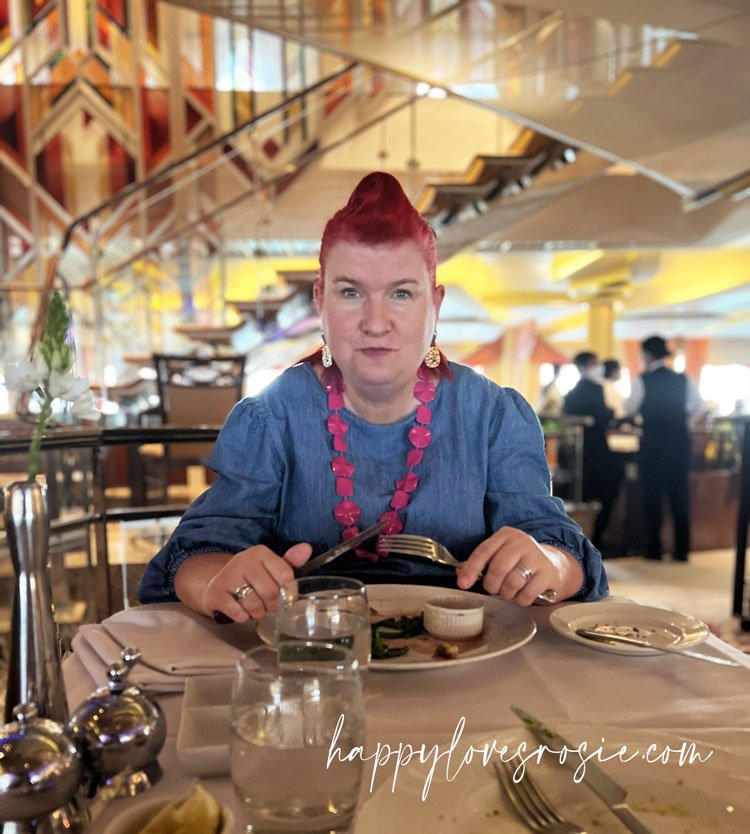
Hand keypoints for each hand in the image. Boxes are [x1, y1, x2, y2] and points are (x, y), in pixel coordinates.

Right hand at [195, 543, 311, 621]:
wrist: (218, 584)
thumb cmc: (251, 577)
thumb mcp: (271, 567)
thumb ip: (290, 562)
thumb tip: (307, 549)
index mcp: (260, 552)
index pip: (286, 576)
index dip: (289, 592)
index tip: (284, 596)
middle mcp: (243, 560)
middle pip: (271, 593)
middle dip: (272, 605)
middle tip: (268, 605)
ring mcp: (228, 576)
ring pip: (255, 605)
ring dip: (258, 613)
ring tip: (255, 608)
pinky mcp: (216, 593)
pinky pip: (239, 614)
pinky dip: (243, 617)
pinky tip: (241, 610)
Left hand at [455, 526, 582, 605]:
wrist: (554, 564)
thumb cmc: (519, 561)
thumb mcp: (500, 554)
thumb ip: (480, 563)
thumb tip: (460, 574)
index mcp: (506, 535)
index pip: (483, 551)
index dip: (471, 569)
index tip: (463, 584)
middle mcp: (522, 542)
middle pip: (498, 568)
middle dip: (491, 585)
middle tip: (493, 589)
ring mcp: (537, 557)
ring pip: (512, 583)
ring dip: (506, 593)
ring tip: (509, 591)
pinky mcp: (548, 573)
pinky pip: (526, 594)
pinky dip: (520, 600)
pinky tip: (522, 594)